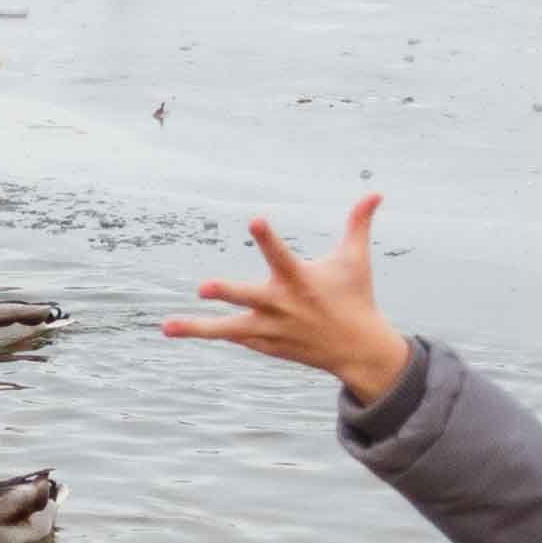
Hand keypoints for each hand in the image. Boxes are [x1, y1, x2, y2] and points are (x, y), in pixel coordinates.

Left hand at [165, 199, 414, 399]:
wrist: (357, 349)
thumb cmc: (354, 296)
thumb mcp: (356, 259)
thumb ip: (358, 224)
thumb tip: (376, 192)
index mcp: (301, 280)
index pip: (281, 255)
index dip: (268, 237)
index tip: (255, 219)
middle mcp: (283, 306)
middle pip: (249, 297)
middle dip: (226, 292)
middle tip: (201, 287)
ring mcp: (271, 329)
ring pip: (229, 329)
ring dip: (199, 327)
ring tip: (165, 326)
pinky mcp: (264, 344)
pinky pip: (233, 337)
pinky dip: (210, 332)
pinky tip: (178, 328)